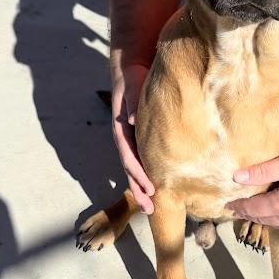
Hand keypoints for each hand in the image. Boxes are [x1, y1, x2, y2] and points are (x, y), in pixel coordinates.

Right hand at [110, 55, 155, 213]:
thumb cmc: (133, 78)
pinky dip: (148, 175)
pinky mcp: (140, 138)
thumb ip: (132, 101)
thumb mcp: (131, 87)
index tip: (149, 188)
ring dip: (142, 187)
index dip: (138, 173)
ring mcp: (131, 140)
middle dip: (138, 189)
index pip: (128, 156)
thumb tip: (132, 119)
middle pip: (130, 168)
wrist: (131, 69)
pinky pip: (143, 160)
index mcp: (121, 129)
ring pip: (136, 168)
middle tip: (150, 209)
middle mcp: (124, 138)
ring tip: (151, 207)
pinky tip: (157, 187)